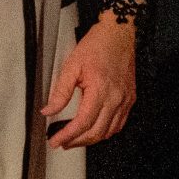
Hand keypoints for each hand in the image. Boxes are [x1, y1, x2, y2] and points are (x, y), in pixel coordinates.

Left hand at [41, 9, 137, 147]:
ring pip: (108, 132)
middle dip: (77, 142)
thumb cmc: (97, 46)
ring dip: (91, 139)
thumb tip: (48, 110)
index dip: (67, 136)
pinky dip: (106, 132)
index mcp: (100, 90)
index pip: (82, 123)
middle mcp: (115, 98)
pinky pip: (119, 124)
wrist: (118, 34)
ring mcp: (125, 100)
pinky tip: (95, 130)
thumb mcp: (72, 66)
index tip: (55, 141)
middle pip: (96, 132)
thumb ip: (60, 91)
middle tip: (62, 143)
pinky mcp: (130, 99)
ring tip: (75, 139)